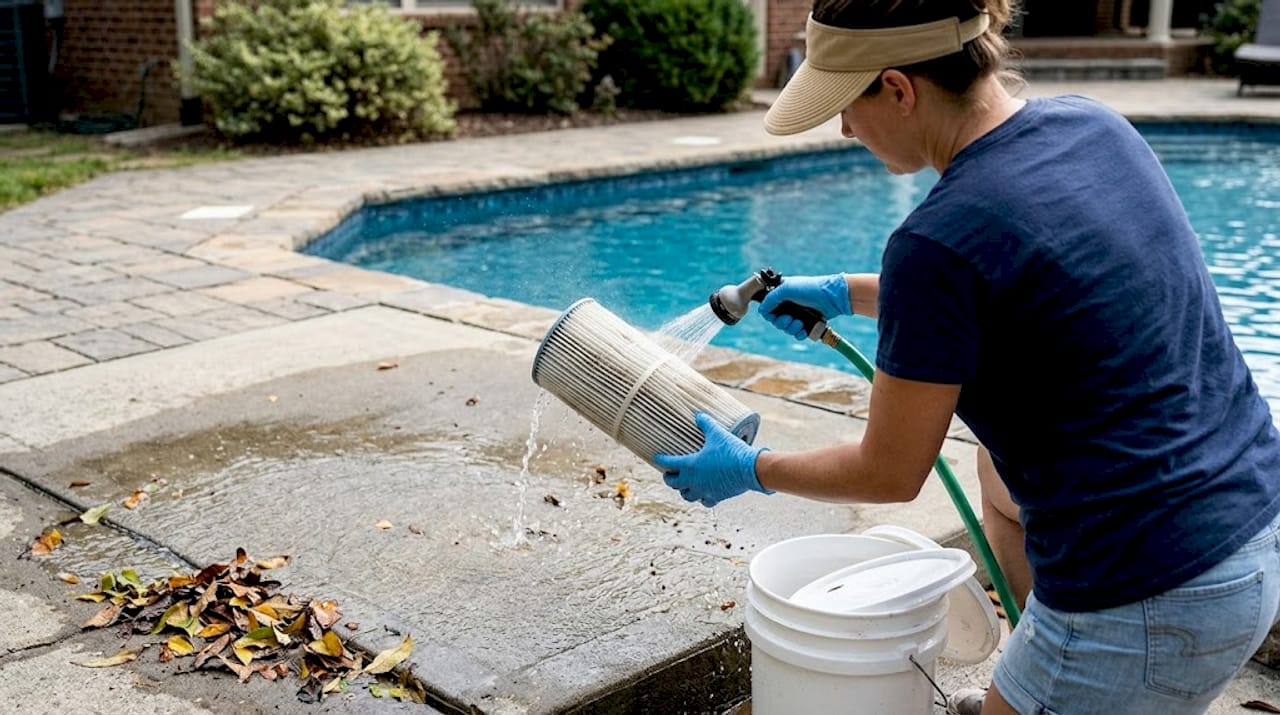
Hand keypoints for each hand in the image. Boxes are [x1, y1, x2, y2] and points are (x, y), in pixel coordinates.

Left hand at [653, 412, 771, 507]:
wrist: (750, 469)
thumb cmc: (732, 450)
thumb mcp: (717, 434)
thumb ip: (706, 424)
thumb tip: (698, 415)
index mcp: (690, 465)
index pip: (668, 463)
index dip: (661, 460)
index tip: (656, 458)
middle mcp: (694, 481)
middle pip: (673, 484)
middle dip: (669, 478)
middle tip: (669, 474)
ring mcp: (704, 491)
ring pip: (686, 495)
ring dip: (683, 490)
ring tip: (684, 485)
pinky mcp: (716, 497)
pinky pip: (704, 501)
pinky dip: (701, 498)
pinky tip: (703, 494)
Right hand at [758, 274, 850, 340]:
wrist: (833, 297)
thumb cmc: (810, 289)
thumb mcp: (786, 289)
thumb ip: (770, 299)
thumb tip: (761, 310)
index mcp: (781, 293)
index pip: (767, 308)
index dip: (769, 314)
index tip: (775, 314)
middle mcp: (788, 304)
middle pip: (775, 321)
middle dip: (782, 323)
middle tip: (790, 319)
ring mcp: (798, 314)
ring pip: (786, 328)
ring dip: (791, 328)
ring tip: (800, 323)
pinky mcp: (807, 322)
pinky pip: (797, 333)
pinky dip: (799, 334)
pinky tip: (804, 330)